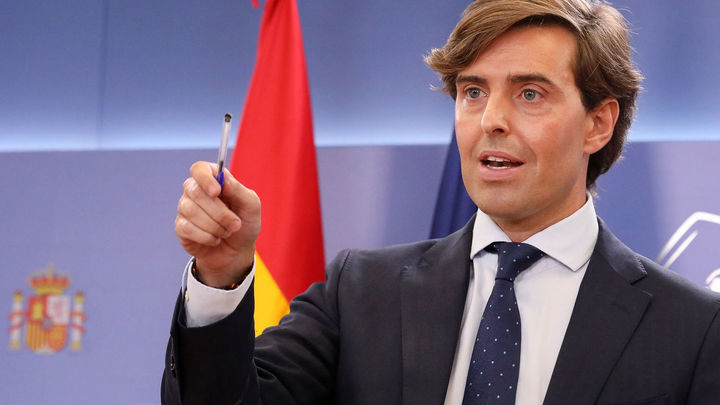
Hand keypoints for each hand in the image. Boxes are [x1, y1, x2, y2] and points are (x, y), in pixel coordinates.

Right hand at [175, 161, 260, 287]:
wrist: (238, 251)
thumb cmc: (245, 223)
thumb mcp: (251, 206)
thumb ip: (239, 190)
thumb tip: (223, 178)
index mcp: (214, 180)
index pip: (199, 169)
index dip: (205, 178)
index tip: (217, 192)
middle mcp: (196, 190)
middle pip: (196, 192)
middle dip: (219, 212)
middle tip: (235, 223)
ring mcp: (185, 208)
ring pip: (191, 211)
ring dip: (215, 226)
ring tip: (226, 232)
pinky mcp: (181, 227)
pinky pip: (187, 228)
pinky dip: (206, 237)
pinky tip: (215, 239)